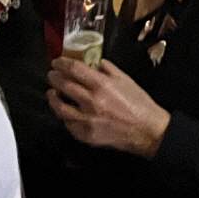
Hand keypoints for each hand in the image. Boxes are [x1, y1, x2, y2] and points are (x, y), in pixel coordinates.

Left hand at [47, 57, 170, 156]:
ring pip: (60, 107)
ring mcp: (87, 120)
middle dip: (54, 78)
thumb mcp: (125, 79)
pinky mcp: (86, 135)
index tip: (57, 62)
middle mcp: (91, 101)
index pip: (74, 69)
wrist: (146, 130)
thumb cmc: (139, 104)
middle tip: (52, 74)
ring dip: (53, 98)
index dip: (62, 64)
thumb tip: (94, 63)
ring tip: (52, 93)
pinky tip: (64, 111)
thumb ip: (108, 69)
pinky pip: (68, 124)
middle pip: (64, 85)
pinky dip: (64, 116)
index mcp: (101, 85)